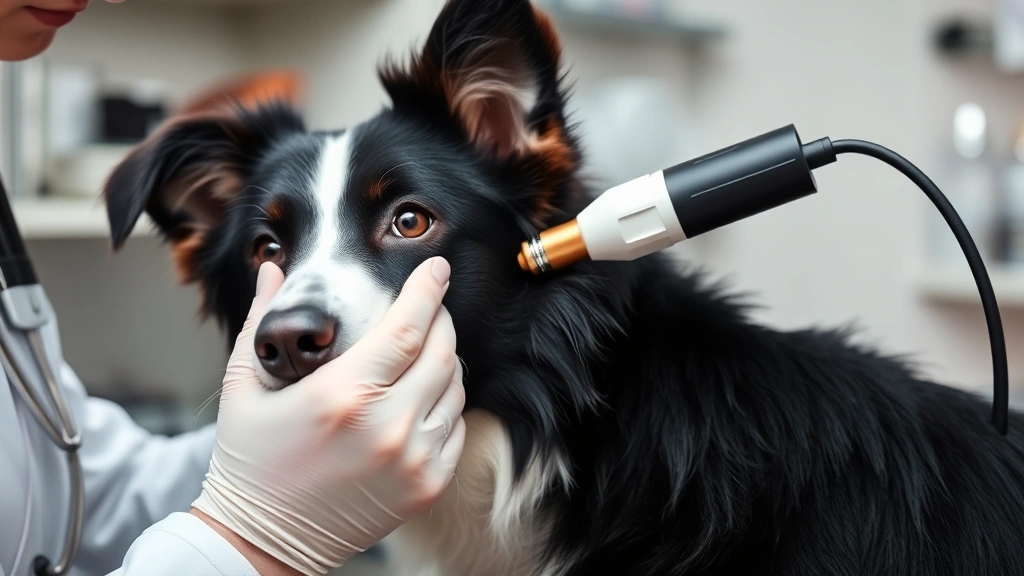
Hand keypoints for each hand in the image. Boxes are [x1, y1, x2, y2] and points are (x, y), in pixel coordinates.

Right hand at [191, 257, 465, 574]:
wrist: (261, 541)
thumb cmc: (251, 462)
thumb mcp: (244, 388)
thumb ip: (262, 323)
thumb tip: (272, 271)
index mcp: (343, 395)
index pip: (408, 327)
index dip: (428, 290)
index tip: (437, 269)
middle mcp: (387, 426)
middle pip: (442, 352)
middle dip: (441, 320)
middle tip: (428, 307)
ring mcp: (413, 460)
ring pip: (455, 388)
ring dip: (445, 361)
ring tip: (423, 352)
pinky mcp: (427, 486)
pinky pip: (456, 428)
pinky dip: (446, 404)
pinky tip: (423, 397)